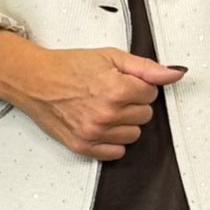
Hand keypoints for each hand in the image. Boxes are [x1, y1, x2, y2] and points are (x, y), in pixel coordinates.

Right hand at [19, 46, 187, 159]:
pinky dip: (112, 140)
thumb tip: (175, 73)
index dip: (139, 85)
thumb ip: (146, 67)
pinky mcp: (84, 146)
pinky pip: (116, 152)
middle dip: (133, 103)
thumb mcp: (110, 57)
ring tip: (105, 107)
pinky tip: (101, 124)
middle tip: (112, 92)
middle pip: (145, 115)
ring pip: (133, 135)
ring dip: (124, 122)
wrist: (34, 80)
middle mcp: (107, 115)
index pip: (152, 94)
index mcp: (117, 90)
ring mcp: (95, 133)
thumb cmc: (68, 67)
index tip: (123, 81)